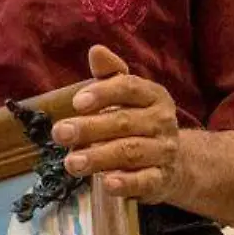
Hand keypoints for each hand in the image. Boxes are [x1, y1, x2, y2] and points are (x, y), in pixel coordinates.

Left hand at [50, 46, 180, 201]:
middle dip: (89, 128)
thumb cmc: (138, 122)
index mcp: (153, 96)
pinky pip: (145, 181)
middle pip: (124, 122)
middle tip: (60, 134)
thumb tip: (96, 50)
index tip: (77, 102)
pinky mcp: (161, 179)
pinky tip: (107, 183)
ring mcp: (163, 151)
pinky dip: (126, 183)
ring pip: (131, 152)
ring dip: (99, 157)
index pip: (129, 88)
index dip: (103, 93)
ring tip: (71, 163)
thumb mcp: (126, 96)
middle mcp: (162, 121)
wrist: (174, 162)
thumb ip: (110, 76)